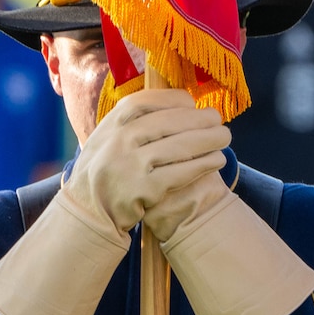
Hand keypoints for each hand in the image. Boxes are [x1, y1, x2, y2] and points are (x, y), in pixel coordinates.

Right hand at [66, 89, 229, 231]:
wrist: (88, 214)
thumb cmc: (104, 173)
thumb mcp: (106, 141)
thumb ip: (131, 124)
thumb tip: (175, 105)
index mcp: (109, 126)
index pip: (144, 102)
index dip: (172, 100)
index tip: (192, 103)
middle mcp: (117, 142)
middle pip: (166, 122)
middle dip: (198, 119)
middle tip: (218, 119)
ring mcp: (129, 166)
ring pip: (178, 147)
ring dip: (207, 140)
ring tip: (225, 137)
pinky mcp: (142, 190)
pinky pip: (180, 173)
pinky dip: (202, 165)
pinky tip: (216, 160)